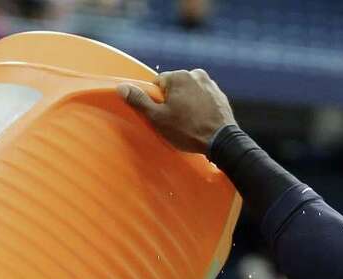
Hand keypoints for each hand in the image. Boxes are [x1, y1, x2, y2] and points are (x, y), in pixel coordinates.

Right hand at [120, 69, 235, 154]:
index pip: (159, 84)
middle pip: (175, 87)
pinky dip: (200, 107)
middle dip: (173, 101)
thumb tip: (121, 87)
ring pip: (190, 92)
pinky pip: (204, 98)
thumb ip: (139, 101)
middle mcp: (195, 73)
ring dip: (187, 104)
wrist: (221, 140)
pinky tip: (200, 122)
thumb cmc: (187, 130)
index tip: (162, 115)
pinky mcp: (220, 95)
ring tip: (189, 123)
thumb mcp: (158, 118)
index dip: (157, 101)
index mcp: (178, 76)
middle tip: (175, 122)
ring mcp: (210, 83)